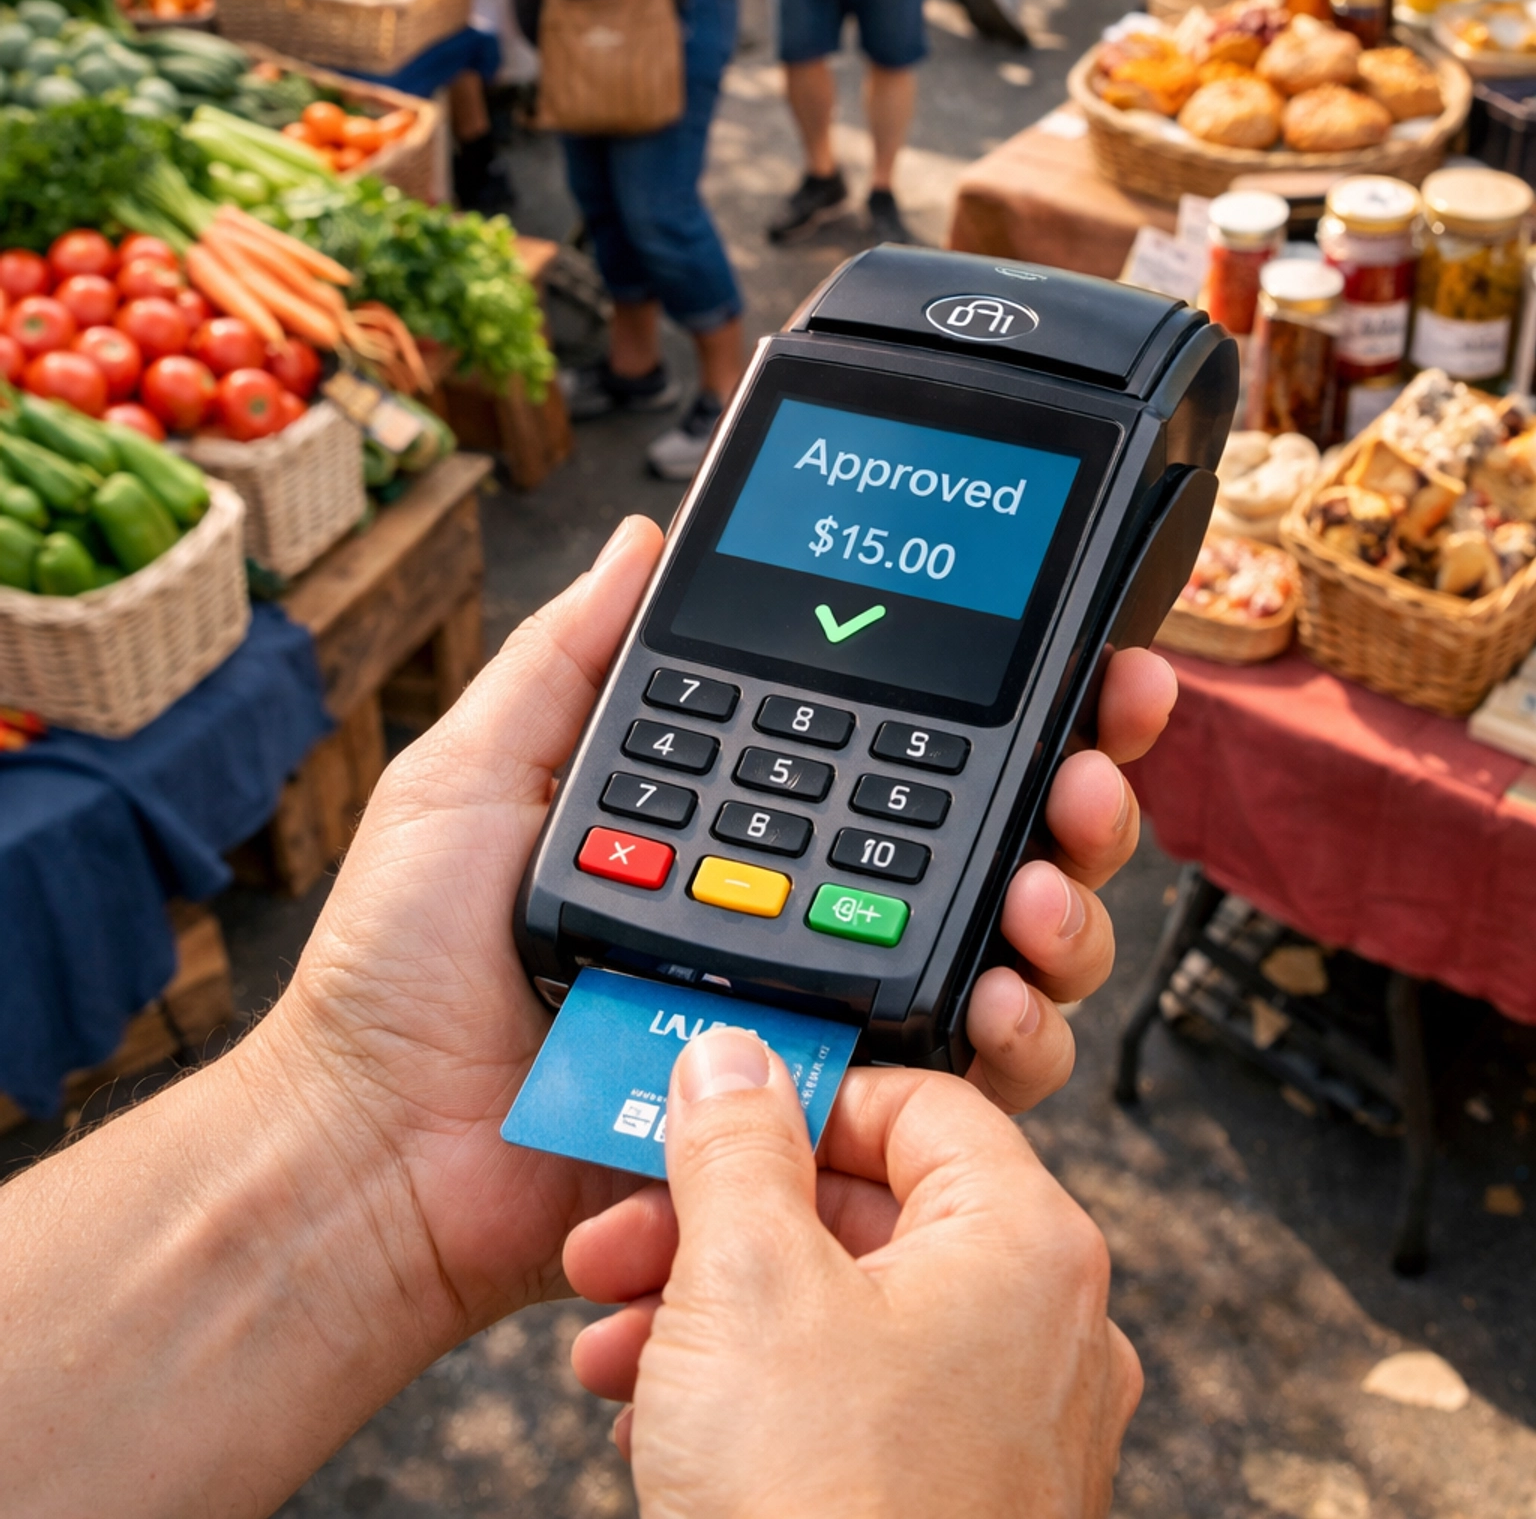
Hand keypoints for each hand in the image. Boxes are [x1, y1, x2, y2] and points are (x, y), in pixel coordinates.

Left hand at [255, 520, 1171, 1330]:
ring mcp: (819, 1011)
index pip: (896, 746)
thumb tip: (645, 538)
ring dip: (1065, 913)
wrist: (373, 1149)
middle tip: (1092, 764)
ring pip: (1005, 957)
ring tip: (1047, 886)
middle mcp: (799, 906)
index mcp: (737, 818)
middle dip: (1078, 795)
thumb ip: (571, 657)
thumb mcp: (476, 770)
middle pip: (988, 840)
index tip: (1077, 654)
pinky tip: (1008, 998)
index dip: (998, 703)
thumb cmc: (401, 967)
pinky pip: (957, 1084)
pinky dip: (1014, 1039)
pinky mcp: (826, 1117)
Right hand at [567, 1039, 1140, 1514]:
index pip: (919, 1103)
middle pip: (866, 1217)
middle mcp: (1045, 1331)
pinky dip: (759, 1403)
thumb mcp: (746, 1282)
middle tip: (624, 1242)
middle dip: (719, 1226)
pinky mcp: (964, 1511)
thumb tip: (734, 1058)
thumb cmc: (826, 1511)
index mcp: (1026, 1244)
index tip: (711, 1122)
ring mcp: (1012, 1434)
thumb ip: (736, 1143)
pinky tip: (659, 1429)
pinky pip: (858, 1415)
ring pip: (846, 1321)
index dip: (799, 1102)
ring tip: (616, 1349)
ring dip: (714, 1317)